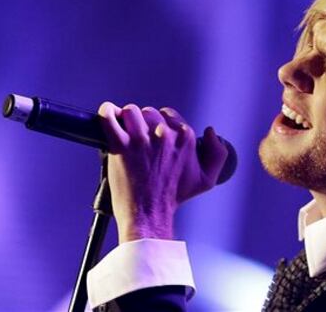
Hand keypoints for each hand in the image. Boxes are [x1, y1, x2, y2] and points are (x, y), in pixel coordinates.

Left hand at [98, 102, 228, 242]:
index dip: (159, 124)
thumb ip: (217, 154)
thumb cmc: (173, 197)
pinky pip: (110, 118)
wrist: (149, 214)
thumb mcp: (206, 180)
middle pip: (150, 112)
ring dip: (127, 119)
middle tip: (139, 139)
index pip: (169, 115)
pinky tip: (109, 114)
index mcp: (184, 139)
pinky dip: (107, 112)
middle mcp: (165, 136)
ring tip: (125, 132)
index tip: (154, 135)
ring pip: (131, 112)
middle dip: (143, 122)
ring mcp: (142, 140)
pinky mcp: (121, 146)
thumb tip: (210, 132)